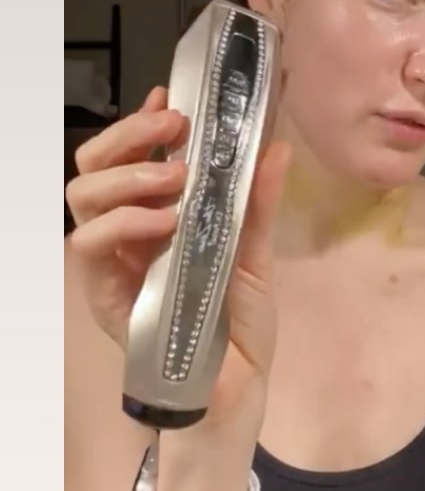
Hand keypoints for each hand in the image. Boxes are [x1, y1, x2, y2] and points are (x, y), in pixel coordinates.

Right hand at [66, 85, 290, 431]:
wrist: (233, 392)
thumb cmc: (239, 325)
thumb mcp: (254, 256)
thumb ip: (256, 203)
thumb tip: (275, 147)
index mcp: (158, 214)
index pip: (130, 155)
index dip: (140, 122)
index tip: (169, 99)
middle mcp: (128, 231)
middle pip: (94, 165)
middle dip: (128, 135)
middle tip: (174, 127)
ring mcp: (113, 261)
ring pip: (83, 195)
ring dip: (128, 175)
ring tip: (176, 179)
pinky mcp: (105, 294)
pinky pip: (88, 245)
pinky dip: (121, 223)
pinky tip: (161, 223)